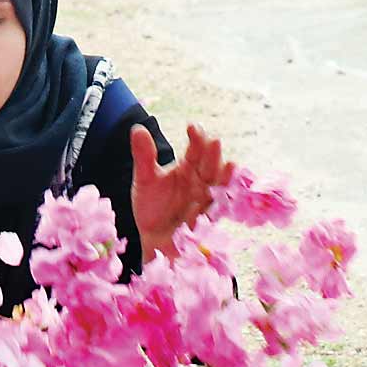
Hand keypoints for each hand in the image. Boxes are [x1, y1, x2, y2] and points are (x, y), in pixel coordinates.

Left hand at [130, 123, 230, 265]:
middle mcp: (201, 181)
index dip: (196, 137)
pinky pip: (216, 210)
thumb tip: (137, 128)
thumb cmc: (151, 207)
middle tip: (214, 141)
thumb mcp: (145, 180)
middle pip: (211, 164)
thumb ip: (144, 156)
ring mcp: (206, 200)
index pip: (195, 148)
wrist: (153, 240)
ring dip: (224, 176)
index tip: (192, 127)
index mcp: (188, 167)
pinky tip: (223, 196)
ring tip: (229, 165)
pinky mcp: (207, 221)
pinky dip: (220, 204)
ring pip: (219, 185)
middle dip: (213, 155)